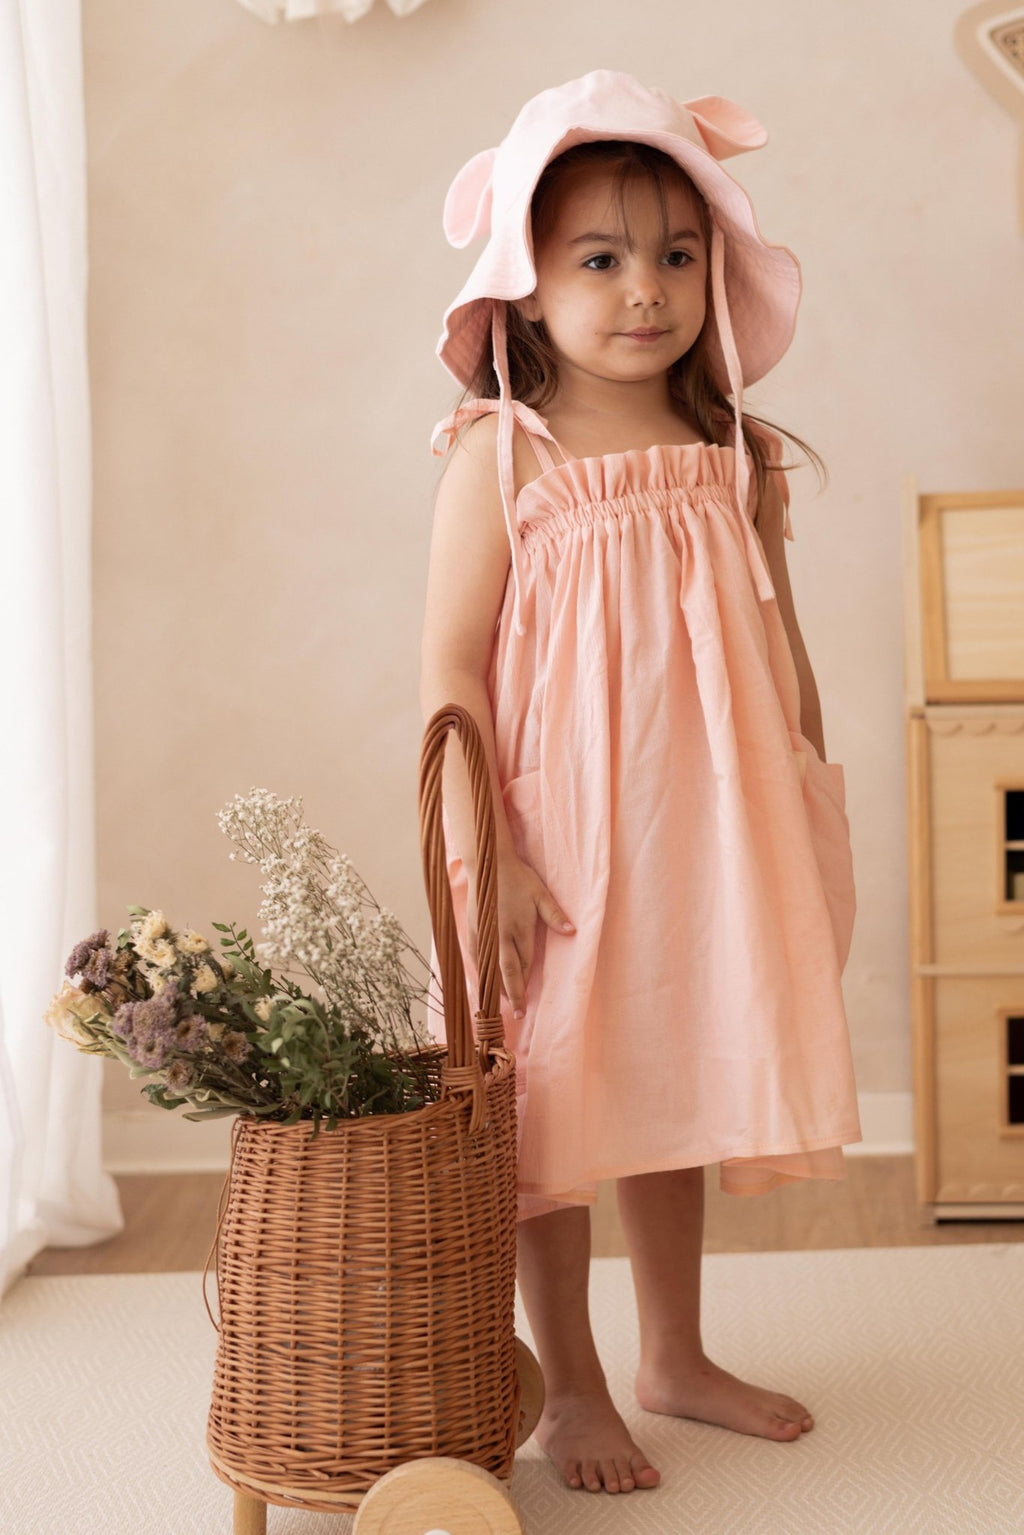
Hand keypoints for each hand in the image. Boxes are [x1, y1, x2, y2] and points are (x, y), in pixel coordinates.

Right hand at [467, 849, 574, 1016]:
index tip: (525, 1005)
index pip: (524, 963)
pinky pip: (477, 956)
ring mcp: (484, 934)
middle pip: (506, 971)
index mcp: (518, 929)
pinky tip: (484, 978)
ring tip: (500, 1003)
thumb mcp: (540, 894)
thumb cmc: (517, 878)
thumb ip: (554, 915)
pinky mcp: (473, 929)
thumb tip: (572, 932)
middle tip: (515, 1015)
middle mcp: (499, 936)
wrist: (488, 864)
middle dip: (512, 994)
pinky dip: (481, 970)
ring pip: (489, 967)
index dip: (525, 984)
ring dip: (495, 985)